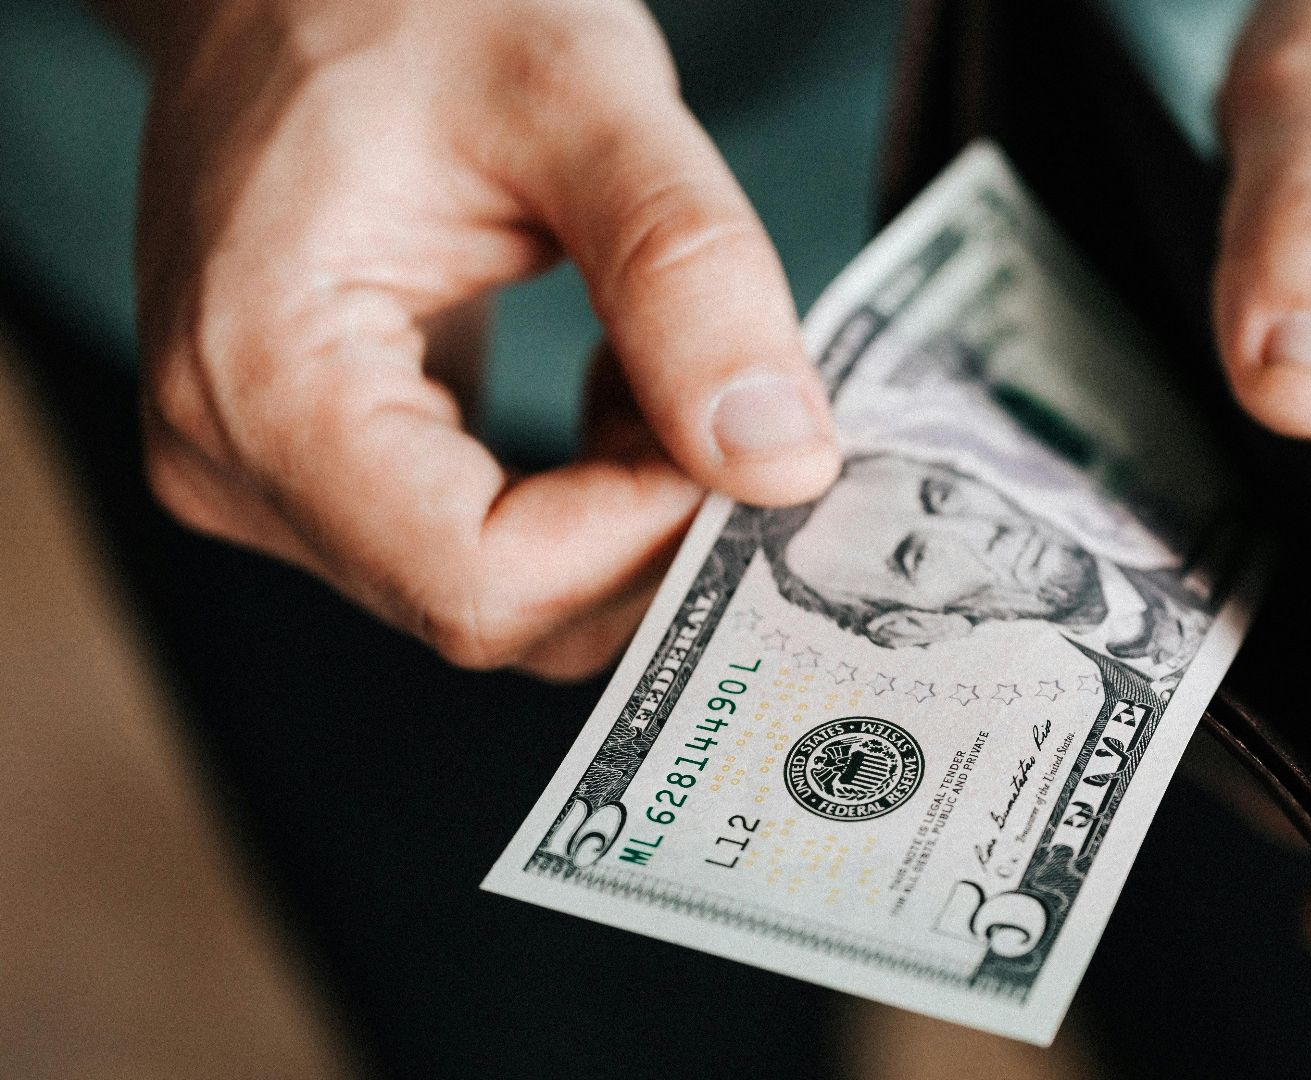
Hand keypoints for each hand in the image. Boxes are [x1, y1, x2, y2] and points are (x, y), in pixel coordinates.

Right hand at [132, 0, 839, 678]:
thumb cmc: (412, 0)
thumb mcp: (580, 95)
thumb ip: (687, 274)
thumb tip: (782, 464)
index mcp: (261, 380)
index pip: (483, 580)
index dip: (644, 538)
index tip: (747, 435)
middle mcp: (235, 463)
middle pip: (496, 607)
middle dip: (651, 528)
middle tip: (739, 401)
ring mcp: (267, 477)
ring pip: (504, 593)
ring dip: (628, 512)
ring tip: (666, 365)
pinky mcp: (320, 470)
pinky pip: (484, 549)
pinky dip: (589, 497)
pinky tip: (619, 387)